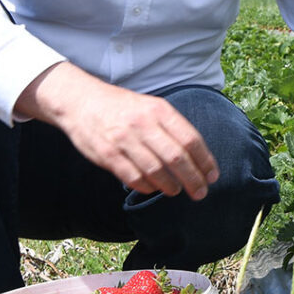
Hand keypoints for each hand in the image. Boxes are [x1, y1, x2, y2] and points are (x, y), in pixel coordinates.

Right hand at [19, 63, 217, 198]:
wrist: (80, 101)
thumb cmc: (122, 107)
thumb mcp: (150, 106)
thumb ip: (171, 127)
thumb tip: (197, 156)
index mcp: (158, 110)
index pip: (190, 139)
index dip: (205, 161)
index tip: (212, 176)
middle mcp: (142, 124)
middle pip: (177, 158)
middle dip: (193, 179)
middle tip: (201, 192)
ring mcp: (124, 140)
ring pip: (156, 171)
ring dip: (171, 186)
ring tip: (176, 190)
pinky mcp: (107, 155)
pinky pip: (134, 178)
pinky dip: (147, 187)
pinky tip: (153, 188)